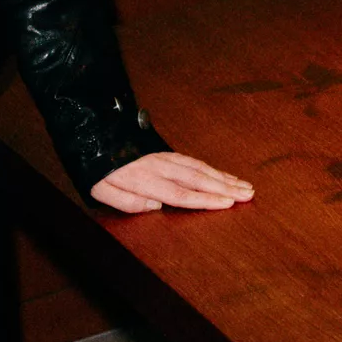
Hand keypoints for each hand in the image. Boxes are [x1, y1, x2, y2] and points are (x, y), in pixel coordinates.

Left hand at [90, 151, 253, 214]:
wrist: (92, 134)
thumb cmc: (96, 168)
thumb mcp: (99, 190)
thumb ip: (126, 202)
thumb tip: (155, 207)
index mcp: (144, 179)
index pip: (180, 193)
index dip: (205, 200)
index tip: (227, 203)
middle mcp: (159, 166)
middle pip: (197, 179)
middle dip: (225, 188)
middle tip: (249, 195)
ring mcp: (164, 157)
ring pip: (199, 168)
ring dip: (224, 178)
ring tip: (246, 186)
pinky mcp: (164, 152)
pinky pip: (193, 160)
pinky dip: (212, 169)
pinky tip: (225, 175)